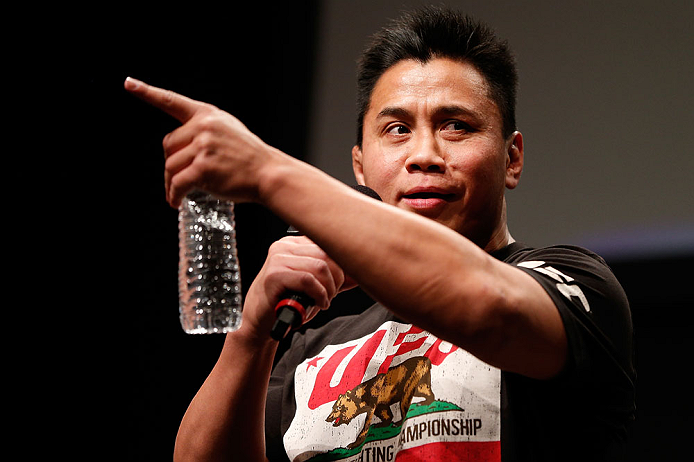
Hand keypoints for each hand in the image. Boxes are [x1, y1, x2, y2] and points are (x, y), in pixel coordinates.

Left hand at [124, 77, 277, 206]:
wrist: (268, 173)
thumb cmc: (249, 157)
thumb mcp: (229, 130)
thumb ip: (205, 129)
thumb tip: (180, 145)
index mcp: (208, 114)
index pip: (172, 101)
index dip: (148, 92)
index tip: (129, 83)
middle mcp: (204, 126)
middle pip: (168, 145)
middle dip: (172, 163)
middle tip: (180, 178)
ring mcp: (203, 146)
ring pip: (171, 166)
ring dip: (171, 183)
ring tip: (177, 193)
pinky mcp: (203, 167)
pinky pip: (178, 182)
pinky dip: (174, 194)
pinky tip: (176, 201)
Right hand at [242, 236, 355, 339]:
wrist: (260, 321)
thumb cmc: (286, 302)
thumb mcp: (315, 287)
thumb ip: (335, 278)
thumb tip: (360, 273)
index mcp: (295, 243)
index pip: (329, 244)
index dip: (342, 266)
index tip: (343, 284)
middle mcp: (285, 246)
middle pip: (327, 255)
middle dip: (337, 280)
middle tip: (330, 296)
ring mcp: (278, 258)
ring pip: (320, 267)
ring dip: (328, 290)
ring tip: (323, 301)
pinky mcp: (274, 274)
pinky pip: (308, 280)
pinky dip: (319, 295)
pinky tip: (317, 304)